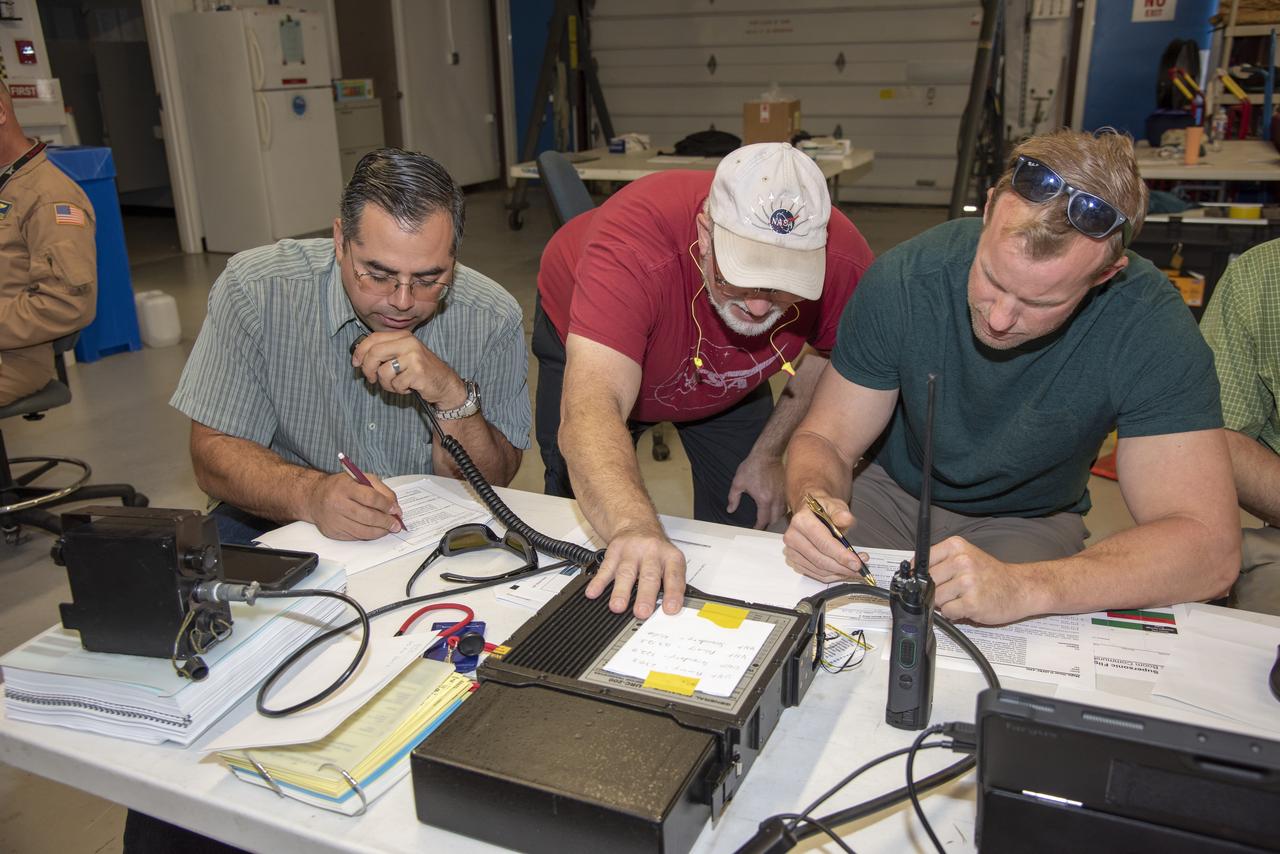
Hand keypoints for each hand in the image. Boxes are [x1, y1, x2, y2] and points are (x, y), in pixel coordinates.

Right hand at [304, 471, 402, 540]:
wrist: (314, 497)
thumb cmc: (340, 487)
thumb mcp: (361, 478)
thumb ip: (380, 489)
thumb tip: (395, 506)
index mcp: (345, 487)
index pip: (370, 498)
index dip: (386, 506)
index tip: (396, 510)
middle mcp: (337, 503)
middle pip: (368, 517)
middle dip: (386, 522)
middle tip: (396, 524)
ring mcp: (334, 520)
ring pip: (362, 531)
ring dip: (380, 532)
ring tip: (389, 529)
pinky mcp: (333, 532)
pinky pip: (355, 537)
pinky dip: (368, 535)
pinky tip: (375, 531)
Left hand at [351, 331, 466, 407]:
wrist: (445, 383)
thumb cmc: (420, 371)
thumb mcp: (403, 355)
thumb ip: (385, 352)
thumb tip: (359, 357)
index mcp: (403, 336)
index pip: (373, 338)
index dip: (360, 352)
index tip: (355, 363)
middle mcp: (409, 343)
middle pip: (374, 353)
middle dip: (367, 369)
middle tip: (371, 379)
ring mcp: (414, 356)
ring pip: (383, 371)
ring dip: (386, 384)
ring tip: (397, 384)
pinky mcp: (417, 371)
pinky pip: (396, 384)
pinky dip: (399, 390)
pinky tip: (409, 387)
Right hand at [585, 525, 685, 618]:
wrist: (637, 524)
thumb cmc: (656, 551)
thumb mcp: (670, 562)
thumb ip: (670, 585)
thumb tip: (667, 612)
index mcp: (670, 557)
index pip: (674, 576)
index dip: (673, 593)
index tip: (670, 609)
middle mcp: (652, 552)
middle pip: (649, 575)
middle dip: (645, 596)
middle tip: (642, 612)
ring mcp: (632, 551)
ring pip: (626, 572)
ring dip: (621, 591)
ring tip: (617, 607)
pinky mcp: (614, 551)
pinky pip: (606, 567)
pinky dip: (598, 582)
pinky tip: (593, 592)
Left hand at [727, 453, 786, 528]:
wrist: (767, 454)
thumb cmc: (752, 467)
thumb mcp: (738, 482)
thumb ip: (733, 498)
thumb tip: (730, 510)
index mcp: (764, 499)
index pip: (763, 520)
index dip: (758, 527)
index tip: (754, 530)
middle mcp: (776, 499)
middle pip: (775, 519)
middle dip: (768, 525)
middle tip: (761, 527)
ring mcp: (783, 494)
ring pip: (782, 513)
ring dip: (775, 518)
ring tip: (768, 520)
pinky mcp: (787, 489)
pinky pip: (786, 505)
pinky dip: (781, 511)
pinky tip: (775, 510)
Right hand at [781, 491, 867, 581]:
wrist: (809, 513)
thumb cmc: (822, 510)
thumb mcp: (834, 505)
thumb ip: (840, 513)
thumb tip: (846, 518)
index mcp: (802, 521)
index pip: (823, 543)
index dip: (841, 555)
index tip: (856, 563)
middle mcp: (793, 537)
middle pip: (820, 560)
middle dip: (842, 567)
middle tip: (859, 569)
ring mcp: (791, 551)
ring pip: (818, 570)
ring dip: (838, 573)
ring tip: (853, 569)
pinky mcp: (794, 561)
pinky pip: (815, 574)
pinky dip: (831, 575)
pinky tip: (841, 570)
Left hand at [929, 536, 1039, 624]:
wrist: (1020, 588)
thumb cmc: (991, 575)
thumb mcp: (966, 556)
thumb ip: (941, 562)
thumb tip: (911, 574)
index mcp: (956, 546)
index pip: (922, 561)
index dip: (918, 575)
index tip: (919, 581)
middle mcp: (961, 561)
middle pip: (927, 582)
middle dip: (934, 590)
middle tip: (951, 591)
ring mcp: (967, 582)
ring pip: (936, 598)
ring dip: (945, 603)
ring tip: (962, 598)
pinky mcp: (972, 602)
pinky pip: (948, 612)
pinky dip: (954, 614)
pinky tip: (968, 607)